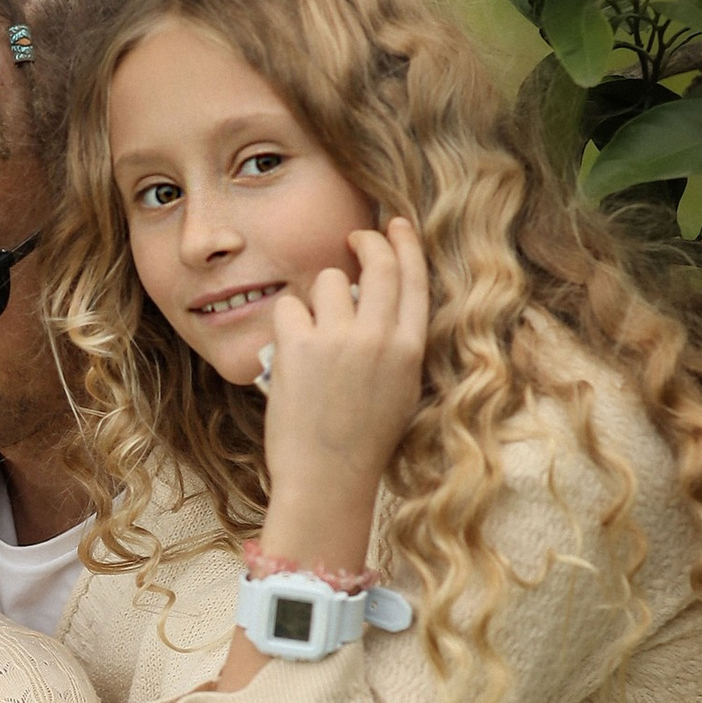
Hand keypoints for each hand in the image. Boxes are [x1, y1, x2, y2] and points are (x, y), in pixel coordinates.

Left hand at [252, 213, 428, 576]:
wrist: (327, 477)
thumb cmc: (361, 440)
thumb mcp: (399, 389)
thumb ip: (395, 342)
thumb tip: (377, 298)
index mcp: (411, 349)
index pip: (414, 278)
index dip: (405, 245)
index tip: (396, 225)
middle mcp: (380, 337)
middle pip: (378, 262)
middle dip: (365, 241)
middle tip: (352, 238)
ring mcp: (340, 339)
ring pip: (329, 280)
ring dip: (319, 298)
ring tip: (314, 335)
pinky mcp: (300, 345)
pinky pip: (290, 306)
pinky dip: (287, 324)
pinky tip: (290, 352)